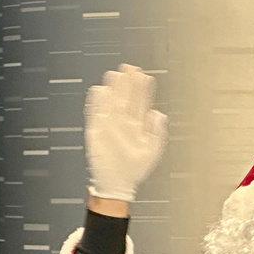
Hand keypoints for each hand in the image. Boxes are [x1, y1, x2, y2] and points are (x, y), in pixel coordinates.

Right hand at [84, 64, 167, 201]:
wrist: (116, 186)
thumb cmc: (134, 170)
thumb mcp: (152, 152)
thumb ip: (157, 132)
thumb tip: (158, 113)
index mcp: (138, 125)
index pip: (140, 102)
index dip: (141, 88)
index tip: (143, 74)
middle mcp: (123, 122)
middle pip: (125, 98)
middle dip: (127, 83)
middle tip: (129, 67)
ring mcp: (108, 126)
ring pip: (110, 103)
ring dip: (112, 89)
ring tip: (114, 75)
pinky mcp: (95, 132)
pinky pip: (94, 114)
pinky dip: (96, 103)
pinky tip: (99, 90)